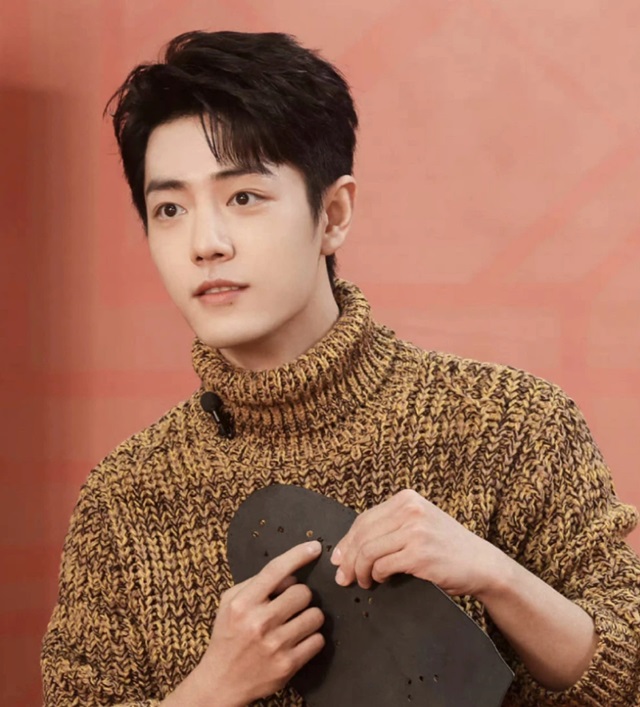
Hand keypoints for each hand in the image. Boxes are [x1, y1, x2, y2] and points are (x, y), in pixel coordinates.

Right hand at [191, 540, 324, 706]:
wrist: (221, 682)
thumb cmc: (228, 636)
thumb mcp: (230, 603)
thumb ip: (255, 583)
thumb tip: (290, 574)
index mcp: (242, 603)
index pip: (276, 570)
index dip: (298, 555)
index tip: (314, 547)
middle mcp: (259, 622)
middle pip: (303, 593)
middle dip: (301, 596)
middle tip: (291, 605)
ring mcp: (275, 645)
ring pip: (315, 616)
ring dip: (310, 617)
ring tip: (295, 622)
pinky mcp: (288, 665)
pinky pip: (318, 640)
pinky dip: (312, 638)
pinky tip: (298, 640)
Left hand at [329, 489, 504, 596]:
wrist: (482, 564)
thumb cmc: (447, 548)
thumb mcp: (418, 526)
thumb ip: (387, 530)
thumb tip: (344, 551)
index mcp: (407, 499)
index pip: (364, 519)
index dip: (347, 541)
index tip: (338, 559)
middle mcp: (410, 509)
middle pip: (362, 535)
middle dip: (348, 559)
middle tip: (344, 577)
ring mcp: (415, 531)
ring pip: (368, 551)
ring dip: (359, 570)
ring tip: (362, 582)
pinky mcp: (419, 554)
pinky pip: (382, 565)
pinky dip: (376, 575)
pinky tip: (380, 580)